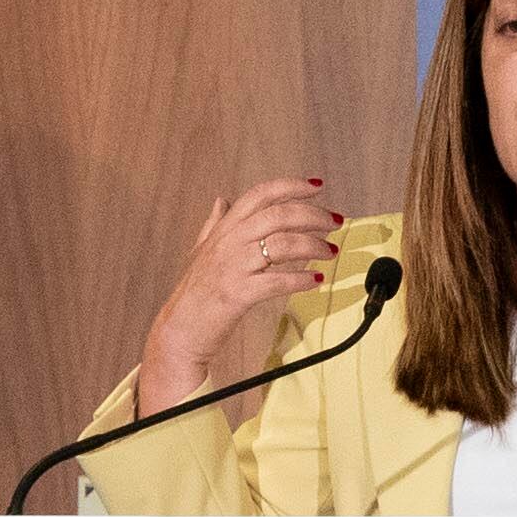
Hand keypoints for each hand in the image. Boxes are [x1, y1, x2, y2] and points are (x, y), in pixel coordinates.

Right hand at [142, 178, 336, 413]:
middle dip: (313, 215)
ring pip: (283, 244)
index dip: (291, 186)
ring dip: (314, 246)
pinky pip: (278, 280)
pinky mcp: (238, 293)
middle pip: (279, 215)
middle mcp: (228, 242)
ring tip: (331, 251)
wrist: (180, 330)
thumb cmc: (195, 292)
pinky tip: (317, 280)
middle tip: (336, 221)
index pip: (260, 194)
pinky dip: (302, 279)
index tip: (317, 186)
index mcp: (224, 229)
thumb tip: (222, 200)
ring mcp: (233, 266)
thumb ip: (214, 224)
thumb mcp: (201, 251)